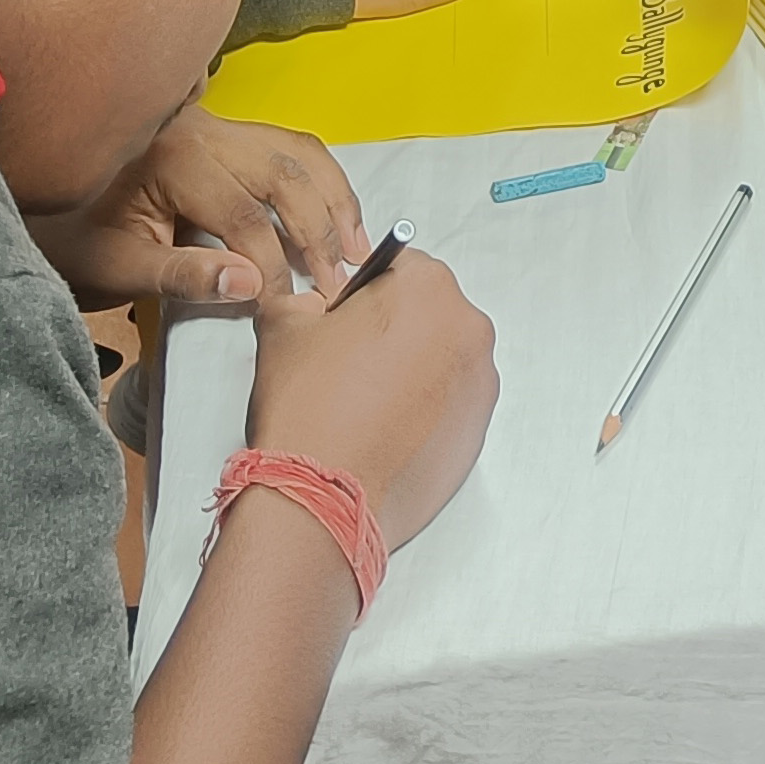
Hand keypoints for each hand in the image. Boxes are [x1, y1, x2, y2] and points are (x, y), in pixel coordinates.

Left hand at [24, 103, 369, 307]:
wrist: (41, 198)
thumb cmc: (71, 237)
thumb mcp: (114, 267)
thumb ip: (181, 275)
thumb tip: (253, 286)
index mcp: (170, 157)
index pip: (242, 215)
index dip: (272, 267)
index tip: (288, 309)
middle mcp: (201, 128)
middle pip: (284, 173)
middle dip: (318, 231)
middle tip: (338, 283)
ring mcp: (216, 124)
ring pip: (297, 152)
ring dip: (333, 200)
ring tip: (356, 249)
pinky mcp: (225, 132)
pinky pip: (289, 147)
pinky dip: (321, 181)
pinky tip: (337, 216)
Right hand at [248, 246, 499, 553]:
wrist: (323, 498)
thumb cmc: (310, 413)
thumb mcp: (284, 327)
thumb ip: (303, 297)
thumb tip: (311, 304)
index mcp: (428, 289)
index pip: (398, 265)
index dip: (363, 291)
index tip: (346, 314)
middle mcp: (467, 330)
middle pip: (427, 313)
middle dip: (393, 330)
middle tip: (351, 362)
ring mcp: (480, 384)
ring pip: (441, 359)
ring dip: (411, 371)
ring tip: (364, 401)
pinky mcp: (479, 431)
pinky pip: (450, 405)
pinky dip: (423, 410)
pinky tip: (384, 428)